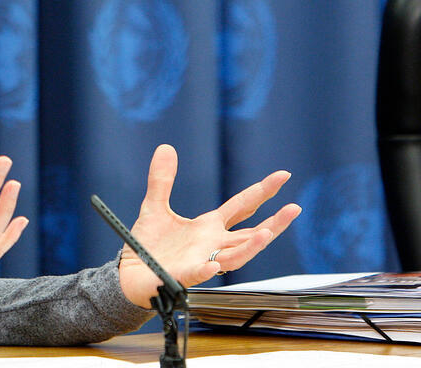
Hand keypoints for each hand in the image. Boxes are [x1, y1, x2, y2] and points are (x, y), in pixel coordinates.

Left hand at [119, 144, 301, 307]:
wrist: (129, 273)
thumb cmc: (148, 244)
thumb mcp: (154, 206)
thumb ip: (162, 180)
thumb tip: (166, 147)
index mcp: (208, 227)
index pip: (242, 207)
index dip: (262, 191)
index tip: (283, 175)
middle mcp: (212, 244)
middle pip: (250, 234)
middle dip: (274, 223)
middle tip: (294, 209)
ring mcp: (201, 261)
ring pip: (234, 257)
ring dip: (250, 247)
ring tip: (266, 234)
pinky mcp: (183, 275)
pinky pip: (198, 274)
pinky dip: (207, 269)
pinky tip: (212, 265)